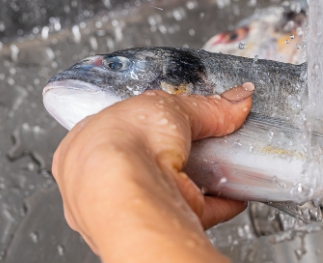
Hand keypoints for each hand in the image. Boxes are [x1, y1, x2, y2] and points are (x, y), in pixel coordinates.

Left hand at [52, 83, 254, 262]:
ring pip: (168, 188)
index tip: (179, 118)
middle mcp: (102, 179)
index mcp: (87, 143)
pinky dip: (216, 203)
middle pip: (149, 161)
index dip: (152, 121)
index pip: (122, 128)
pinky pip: (191, 211)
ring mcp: (129, 204)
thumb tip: (235, 100)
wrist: (128, 195)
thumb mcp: (168, 105)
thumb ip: (207, 106)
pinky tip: (232, 195)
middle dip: (178, 152)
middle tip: (203, 141)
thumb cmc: (121, 146)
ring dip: (199, 178)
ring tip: (221, 163)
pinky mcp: (157, 223)